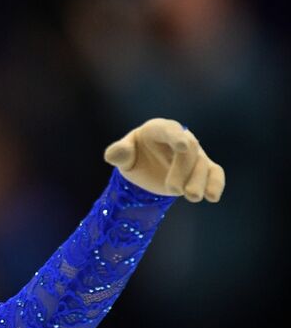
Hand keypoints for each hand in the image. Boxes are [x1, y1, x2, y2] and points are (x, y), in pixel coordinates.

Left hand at [104, 117, 224, 202]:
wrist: (145, 167)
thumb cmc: (133, 156)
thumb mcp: (123, 155)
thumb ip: (119, 153)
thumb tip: (111, 155)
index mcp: (158, 129)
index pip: (169, 131)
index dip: (176, 137)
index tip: (182, 146)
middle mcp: (180, 138)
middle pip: (188, 151)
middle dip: (183, 170)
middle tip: (174, 190)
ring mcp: (193, 153)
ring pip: (202, 164)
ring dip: (199, 181)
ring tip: (192, 197)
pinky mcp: (202, 167)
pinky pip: (214, 172)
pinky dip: (216, 183)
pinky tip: (213, 197)